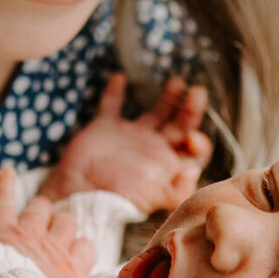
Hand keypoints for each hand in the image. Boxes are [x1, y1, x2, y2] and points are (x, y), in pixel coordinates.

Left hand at [0, 167, 96, 277]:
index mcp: (70, 270)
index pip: (87, 247)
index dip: (78, 250)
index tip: (71, 258)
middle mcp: (53, 247)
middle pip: (67, 221)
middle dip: (59, 226)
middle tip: (48, 240)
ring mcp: (28, 233)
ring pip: (42, 207)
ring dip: (37, 211)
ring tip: (31, 219)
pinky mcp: (2, 228)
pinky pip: (5, 199)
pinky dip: (4, 184)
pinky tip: (5, 171)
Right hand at [38, 73, 212, 213]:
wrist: (79, 196)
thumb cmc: (118, 200)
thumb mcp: (153, 198)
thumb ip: (177, 189)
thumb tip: (193, 170)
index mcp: (167, 166)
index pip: (194, 151)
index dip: (200, 143)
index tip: (192, 137)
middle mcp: (152, 150)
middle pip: (180, 126)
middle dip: (191, 109)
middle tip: (197, 91)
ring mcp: (130, 138)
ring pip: (156, 113)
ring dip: (168, 97)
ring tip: (177, 82)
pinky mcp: (105, 129)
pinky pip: (112, 106)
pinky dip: (115, 91)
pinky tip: (120, 77)